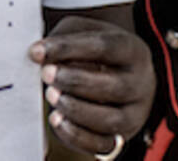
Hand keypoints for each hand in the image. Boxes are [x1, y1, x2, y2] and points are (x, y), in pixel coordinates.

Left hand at [29, 15, 154, 157]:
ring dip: (76, 109)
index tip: (36, 52)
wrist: (113, 73)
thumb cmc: (91, 51)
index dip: (69, 49)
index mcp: (133, 50)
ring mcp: (134, 114)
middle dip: (76, 81)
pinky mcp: (121, 137)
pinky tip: (56, 119)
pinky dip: (77, 135)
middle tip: (46, 74)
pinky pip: (103, 145)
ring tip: (51, 95)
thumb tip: (39, 56)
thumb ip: (62, 40)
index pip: (106, 47)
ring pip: (112, 120)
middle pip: (117, 87)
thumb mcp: (80, 32)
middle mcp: (141, 83)